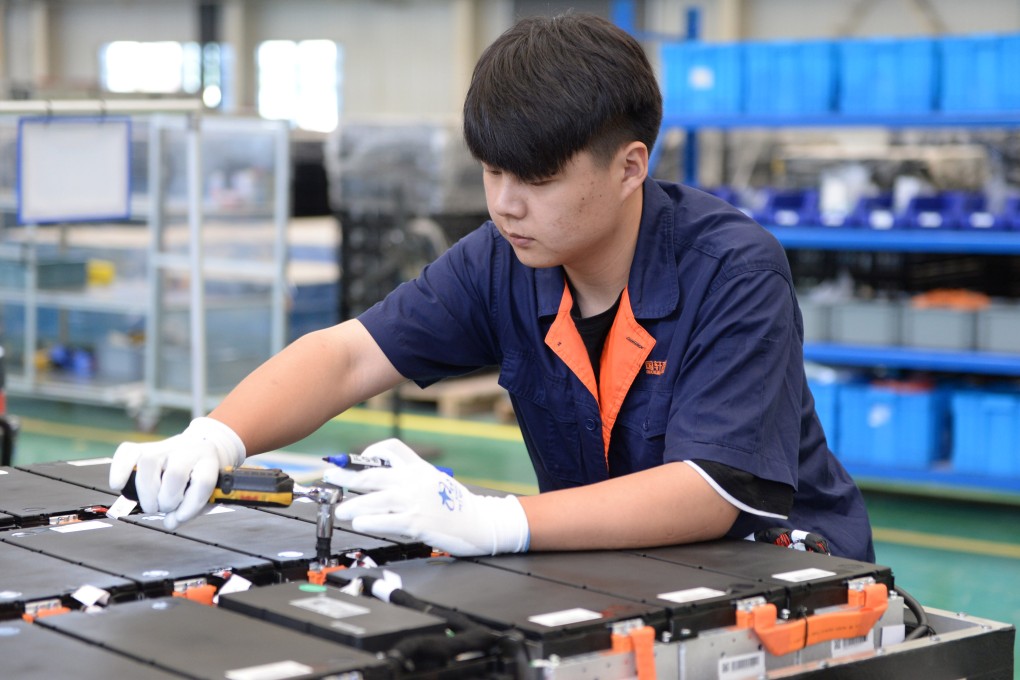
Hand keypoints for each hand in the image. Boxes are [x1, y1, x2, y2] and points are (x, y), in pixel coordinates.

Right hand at [108, 417, 245, 529]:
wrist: (200, 448)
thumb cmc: (200, 476)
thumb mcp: (206, 493)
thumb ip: (191, 509)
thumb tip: (170, 522)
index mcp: (208, 460)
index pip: (202, 482)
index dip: (191, 506)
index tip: (180, 517)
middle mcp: (188, 449)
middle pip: (175, 473)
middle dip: (167, 500)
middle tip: (164, 508)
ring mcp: (166, 445)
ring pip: (149, 462)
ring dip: (146, 492)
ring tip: (150, 504)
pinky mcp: (145, 447)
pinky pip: (127, 452)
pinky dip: (119, 469)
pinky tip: (118, 485)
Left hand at [324, 439, 529, 556]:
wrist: (481, 523)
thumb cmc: (457, 504)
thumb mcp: (436, 480)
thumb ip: (412, 476)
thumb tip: (382, 479)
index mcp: (420, 468)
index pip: (391, 449)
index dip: (368, 454)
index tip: (353, 462)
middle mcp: (415, 481)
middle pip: (373, 474)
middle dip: (347, 475)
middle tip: (330, 477)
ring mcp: (416, 501)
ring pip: (375, 498)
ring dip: (353, 504)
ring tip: (342, 510)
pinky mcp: (417, 523)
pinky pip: (386, 520)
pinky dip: (369, 521)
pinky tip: (360, 523)